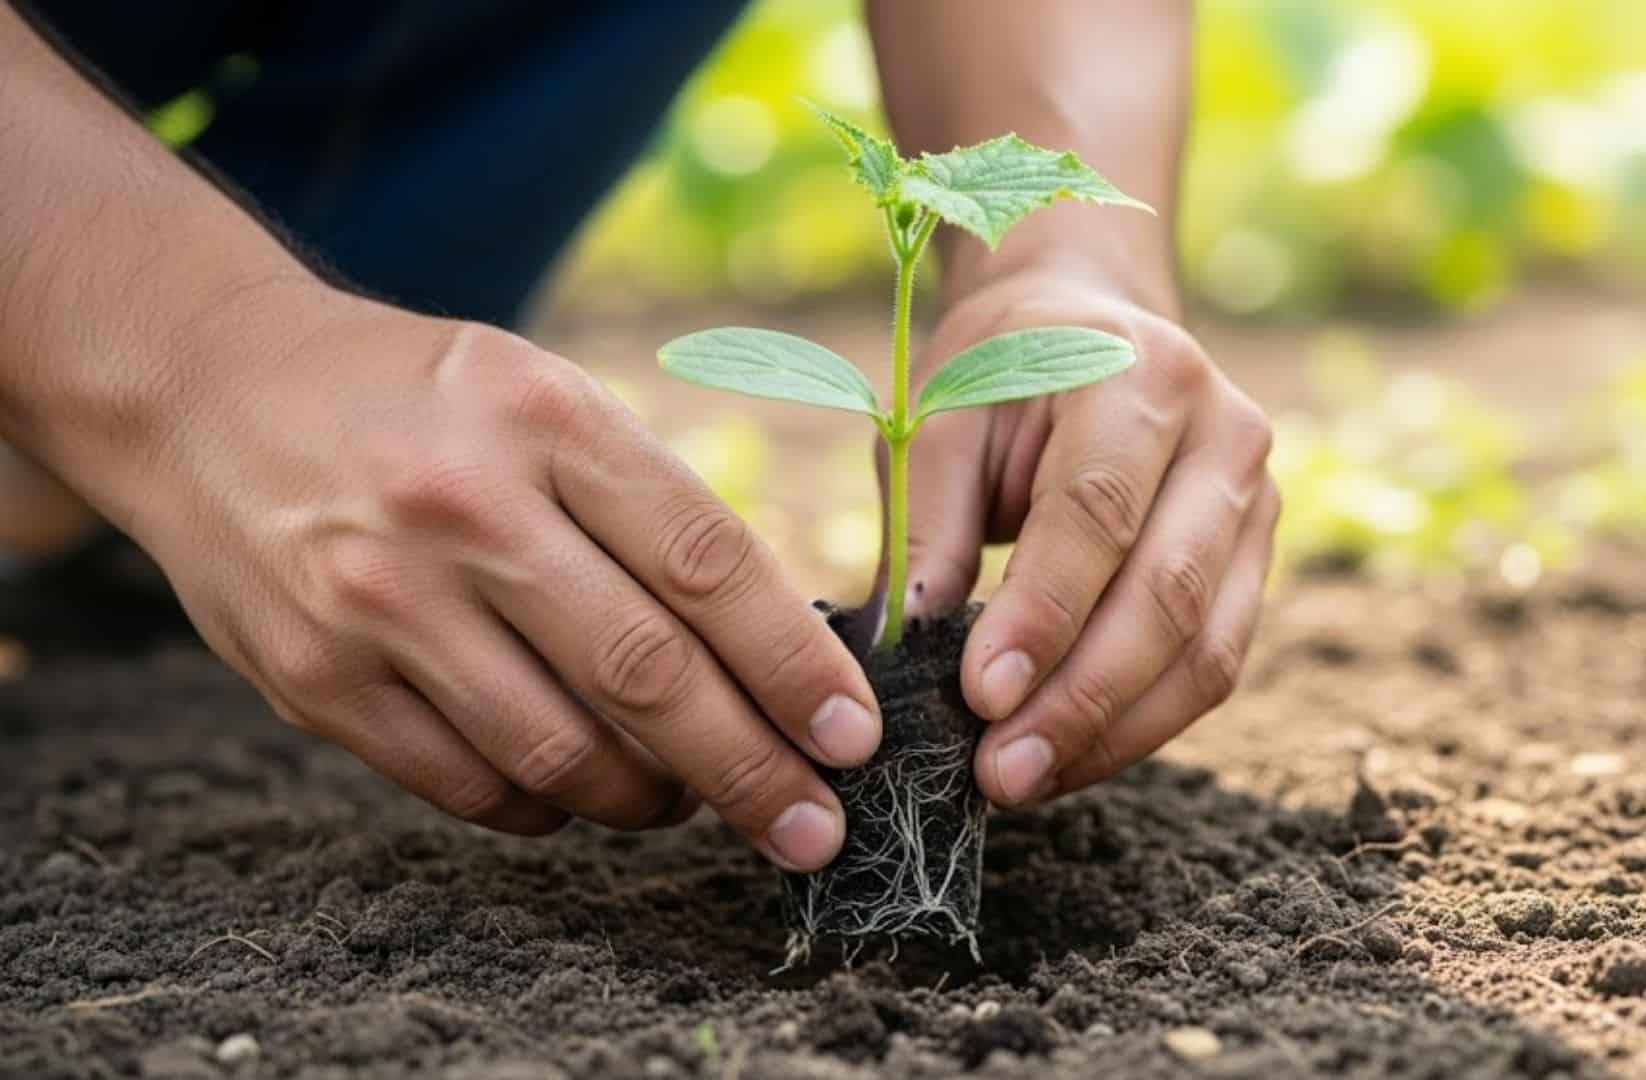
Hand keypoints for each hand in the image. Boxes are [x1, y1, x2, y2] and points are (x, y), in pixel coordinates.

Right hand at [107, 286, 880, 868]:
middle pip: (645, 673)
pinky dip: (544, 808)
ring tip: (690, 800)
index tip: (852, 736)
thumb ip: (653, 509)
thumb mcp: (548, 398)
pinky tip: (579, 793)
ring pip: (557, 750)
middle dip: (750, 767)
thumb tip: (775, 654)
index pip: (706, 562)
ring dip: (649, 799)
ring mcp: (377, 598)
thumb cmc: (426, 403)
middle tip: (812, 826)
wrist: (208, 390)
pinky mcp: (312, 676)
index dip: (794, 664)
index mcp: (544, 418)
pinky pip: (466, 785)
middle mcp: (461, 507)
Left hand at [895, 271, 1278, 806]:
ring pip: (1206, 649)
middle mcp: (1225, 435)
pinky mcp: (1259, 562)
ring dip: (1115, 732)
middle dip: (1080, 698)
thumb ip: (927, 520)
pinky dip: (1142, 726)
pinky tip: (1069, 757)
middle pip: (1166, 593)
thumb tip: (909, 641)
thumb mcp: (941, 419)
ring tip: (1023, 780)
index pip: (1096, 512)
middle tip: (999, 772)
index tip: (979, 696)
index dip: (1043, 614)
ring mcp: (1259, 502)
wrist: (1090, 327)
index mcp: (1140, 374)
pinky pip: (1216, 665)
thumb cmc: (1001, 379)